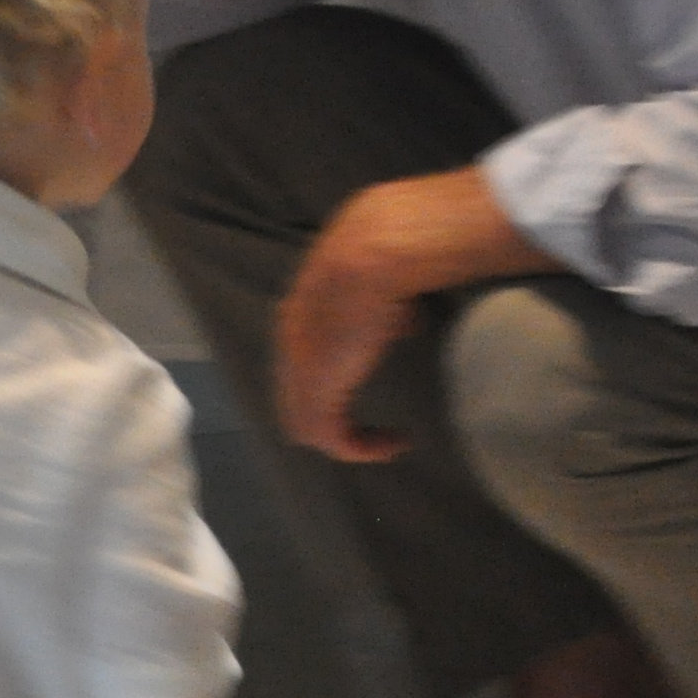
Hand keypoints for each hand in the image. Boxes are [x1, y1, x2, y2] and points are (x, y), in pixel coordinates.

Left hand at [271, 169, 557, 463]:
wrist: (375, 249)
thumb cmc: (389, 249)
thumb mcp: (384, 278)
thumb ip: (386, 304)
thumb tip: (405, 320)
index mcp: (301, 310)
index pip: (305, 358)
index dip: (334, 374)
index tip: (372, 378)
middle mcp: (292, 342)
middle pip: (297, 395)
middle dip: (333, 412)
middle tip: (370, 425)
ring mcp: (300, 369)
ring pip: (307, 424)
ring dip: (346, 437)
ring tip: (383, 441)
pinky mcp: (319, 392)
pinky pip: (330, 439)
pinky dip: (360, 448)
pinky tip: (393, 442)